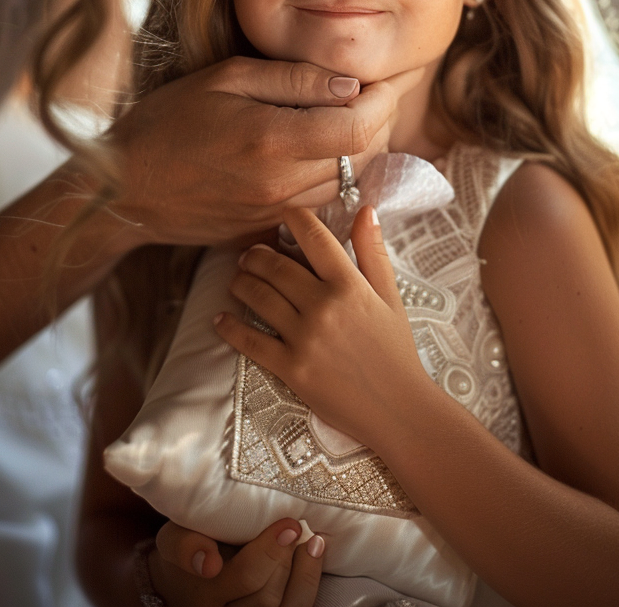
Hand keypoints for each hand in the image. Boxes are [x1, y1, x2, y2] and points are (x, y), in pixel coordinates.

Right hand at [110, 58, 423, 246]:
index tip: (384, 81)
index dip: (384, 102)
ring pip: (351, 184)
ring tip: (352, 118)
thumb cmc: (167, 122)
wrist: (125, 188)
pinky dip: (339, 175)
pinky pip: (326, 202)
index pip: (359, 128)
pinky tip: (326, 151)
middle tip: (375, 94)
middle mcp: (282, 183)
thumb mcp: (225, 80)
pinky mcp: (269, 227)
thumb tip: (349, 84)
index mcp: (272, 140)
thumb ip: (293, 80)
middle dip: (382, 122)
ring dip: (364, 151)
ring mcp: (277, 211)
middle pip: (365, 157)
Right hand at [149, 518, 324, 606]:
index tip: (287, 525)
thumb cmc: (189, 544)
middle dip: (280, 559)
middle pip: (259, 595)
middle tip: (296, 526)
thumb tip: (208, 561)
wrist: (185, 579)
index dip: (264, 554)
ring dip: (302, 574)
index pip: (238, 579)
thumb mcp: (174, 538)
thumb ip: (186, 545)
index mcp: (201, 592)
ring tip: (313, 541)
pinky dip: (307, 585)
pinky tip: (314, 555)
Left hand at [215, 206, 427, 449]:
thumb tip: (365, 210)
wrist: (398, 409)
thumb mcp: (391, 297)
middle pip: (276, 266)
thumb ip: (374, 252)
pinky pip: (250, 341)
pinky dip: (230, 327)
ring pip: (259, 297)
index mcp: (350, 285)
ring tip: (238, 279)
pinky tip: (220, 318)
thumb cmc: (396, 350)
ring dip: (242, 282)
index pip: (314, 238)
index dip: (294, 218)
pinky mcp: (291, 368)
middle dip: (257, 254)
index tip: (284, 214)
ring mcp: (305, 338)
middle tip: (251, 254)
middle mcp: (324, 306)